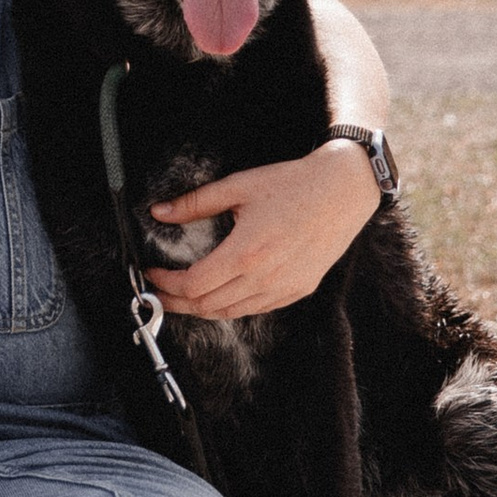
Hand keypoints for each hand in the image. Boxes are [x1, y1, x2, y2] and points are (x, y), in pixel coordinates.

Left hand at [151, 142, 379, 319]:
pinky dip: (233, 306)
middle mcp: (265, 278)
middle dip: (176, 302)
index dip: (166, 284)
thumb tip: (160, 212)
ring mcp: (284, 288)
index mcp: (246, 253)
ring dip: (203, 308)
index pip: (194, 285)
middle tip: (159, 292)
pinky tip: (222, 294)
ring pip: (232, 313)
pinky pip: (257, 308)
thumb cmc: (294, 184)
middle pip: (208, 306)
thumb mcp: (239, 186)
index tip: (153, 275)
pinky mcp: (299, 289)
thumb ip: (196, 203)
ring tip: (184, 297)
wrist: (344, 189)